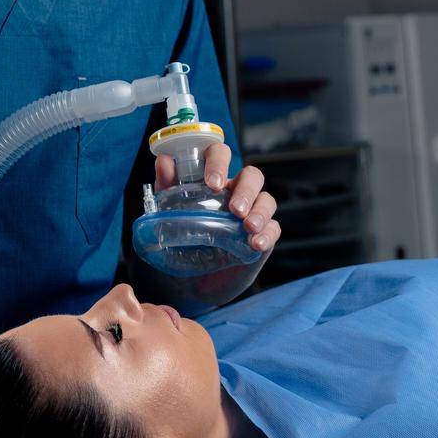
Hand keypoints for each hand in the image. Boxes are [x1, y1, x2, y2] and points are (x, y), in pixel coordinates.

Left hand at [154, 144, 280, 255]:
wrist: (191, 282)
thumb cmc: (181, 242)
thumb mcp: (168, 214)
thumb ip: (166, 187)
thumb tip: (163, 160)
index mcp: (212, 181)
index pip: (220, 155)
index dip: (219, 162)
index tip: (212, 183)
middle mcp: (235, 193)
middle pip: (252, 175)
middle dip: (245, 189)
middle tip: (234, 209)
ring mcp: (251, 214)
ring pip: (267, 199)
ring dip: (260, 211)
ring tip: (248, 227)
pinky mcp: (262, 236)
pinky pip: (274, 227)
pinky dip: (268, 233)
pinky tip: (256, 244)